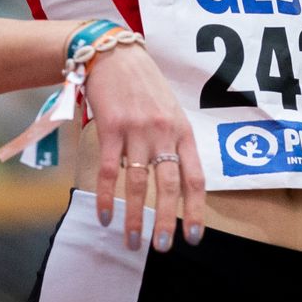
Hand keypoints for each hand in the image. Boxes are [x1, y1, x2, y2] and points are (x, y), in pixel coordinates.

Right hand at [85, 44, 206, 252]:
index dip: (196, 209)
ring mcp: (137, 130)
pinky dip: (106, 197)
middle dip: (166, 220)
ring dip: (135, 217)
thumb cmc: (143, 86)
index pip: (195, 176)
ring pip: (139, 183)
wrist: (114, 54)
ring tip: (133, 242)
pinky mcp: (111, 128)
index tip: (194, 236)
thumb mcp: (169, 110)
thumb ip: (173, 142)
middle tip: (163, 247)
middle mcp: (164, 132)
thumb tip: (177, 182)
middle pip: (169, 184)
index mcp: (182, 131)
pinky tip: (105, 216)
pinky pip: (109, 170)